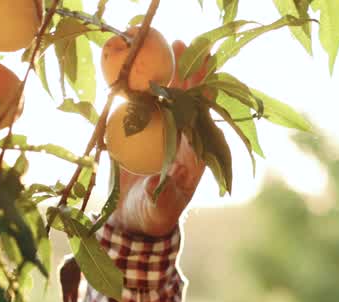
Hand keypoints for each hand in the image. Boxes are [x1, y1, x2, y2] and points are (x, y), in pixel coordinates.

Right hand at [108, 40, 209, 236]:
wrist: (134, 221)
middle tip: (184, 44)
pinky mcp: (141, 135)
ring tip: (168, 43)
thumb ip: (169, 194)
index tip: (205, 75)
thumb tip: (176, 174)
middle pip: (186, 100)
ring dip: (167, 71)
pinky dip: (139, 87)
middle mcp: (180, 139)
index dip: (203, 96)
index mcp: (192, 154)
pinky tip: (136, 67)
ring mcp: (161, 135)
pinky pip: (141, 106)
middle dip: (188, 72)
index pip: (201, 120)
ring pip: (166, 98)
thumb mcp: (162, 209)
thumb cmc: (153, 217)